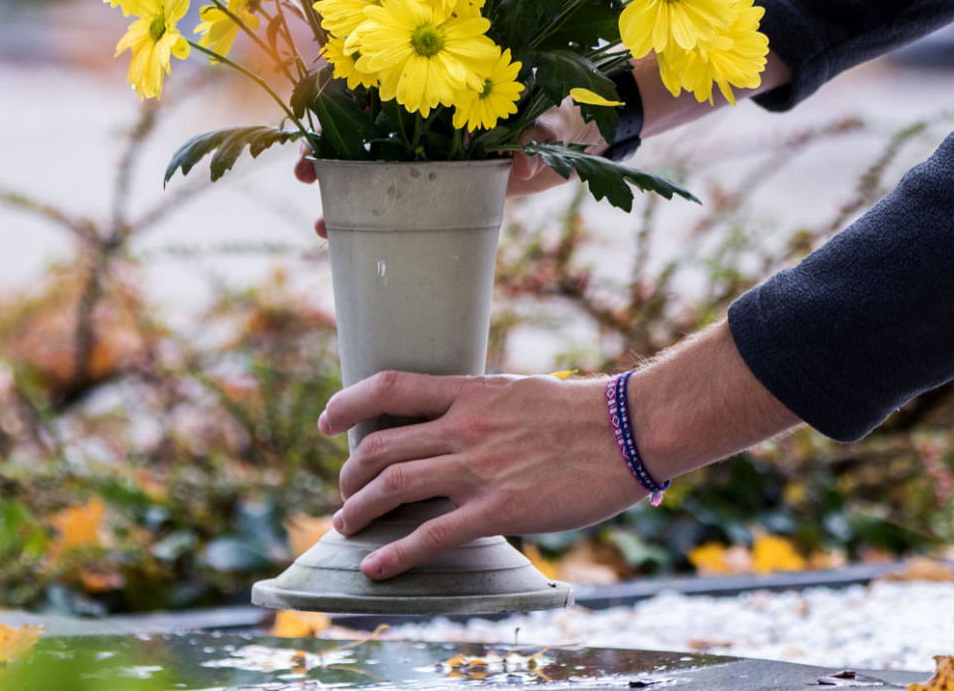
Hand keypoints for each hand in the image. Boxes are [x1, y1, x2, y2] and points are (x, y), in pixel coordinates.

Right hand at [298, 97, 606, 232]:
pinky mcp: (443, 189)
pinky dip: (368, 220)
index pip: (379, 84)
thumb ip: (538, 139)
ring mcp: (432, 158)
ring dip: (338, 193)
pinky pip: (398, 204)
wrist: (581, 138)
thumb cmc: (564, 114)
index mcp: (443, 92)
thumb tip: (526, 166)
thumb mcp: (552, 122)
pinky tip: (345, 239)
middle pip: (360, 131)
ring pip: (370, 170)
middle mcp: (429, 124)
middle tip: (303, 172)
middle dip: (324, 149)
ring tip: (321, 224)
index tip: (316, 112)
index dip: (341, 95)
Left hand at [317, 370, 645, 579]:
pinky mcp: (500, 508)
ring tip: (347, 525)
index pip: (388, 387)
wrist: (627, 430)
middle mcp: (463, 428)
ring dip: (360, 510)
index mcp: (468, 393)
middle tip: (346, 493)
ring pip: (394, 487)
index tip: (326, 422)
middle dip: (351, 474)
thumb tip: (455, 418)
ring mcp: (478, 468)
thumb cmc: (580, 411)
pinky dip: (396, 553)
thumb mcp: (517, 391)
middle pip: (379, 446)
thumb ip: (479, 406)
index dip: (347, 403)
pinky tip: (376, 566)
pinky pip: (433, 534)